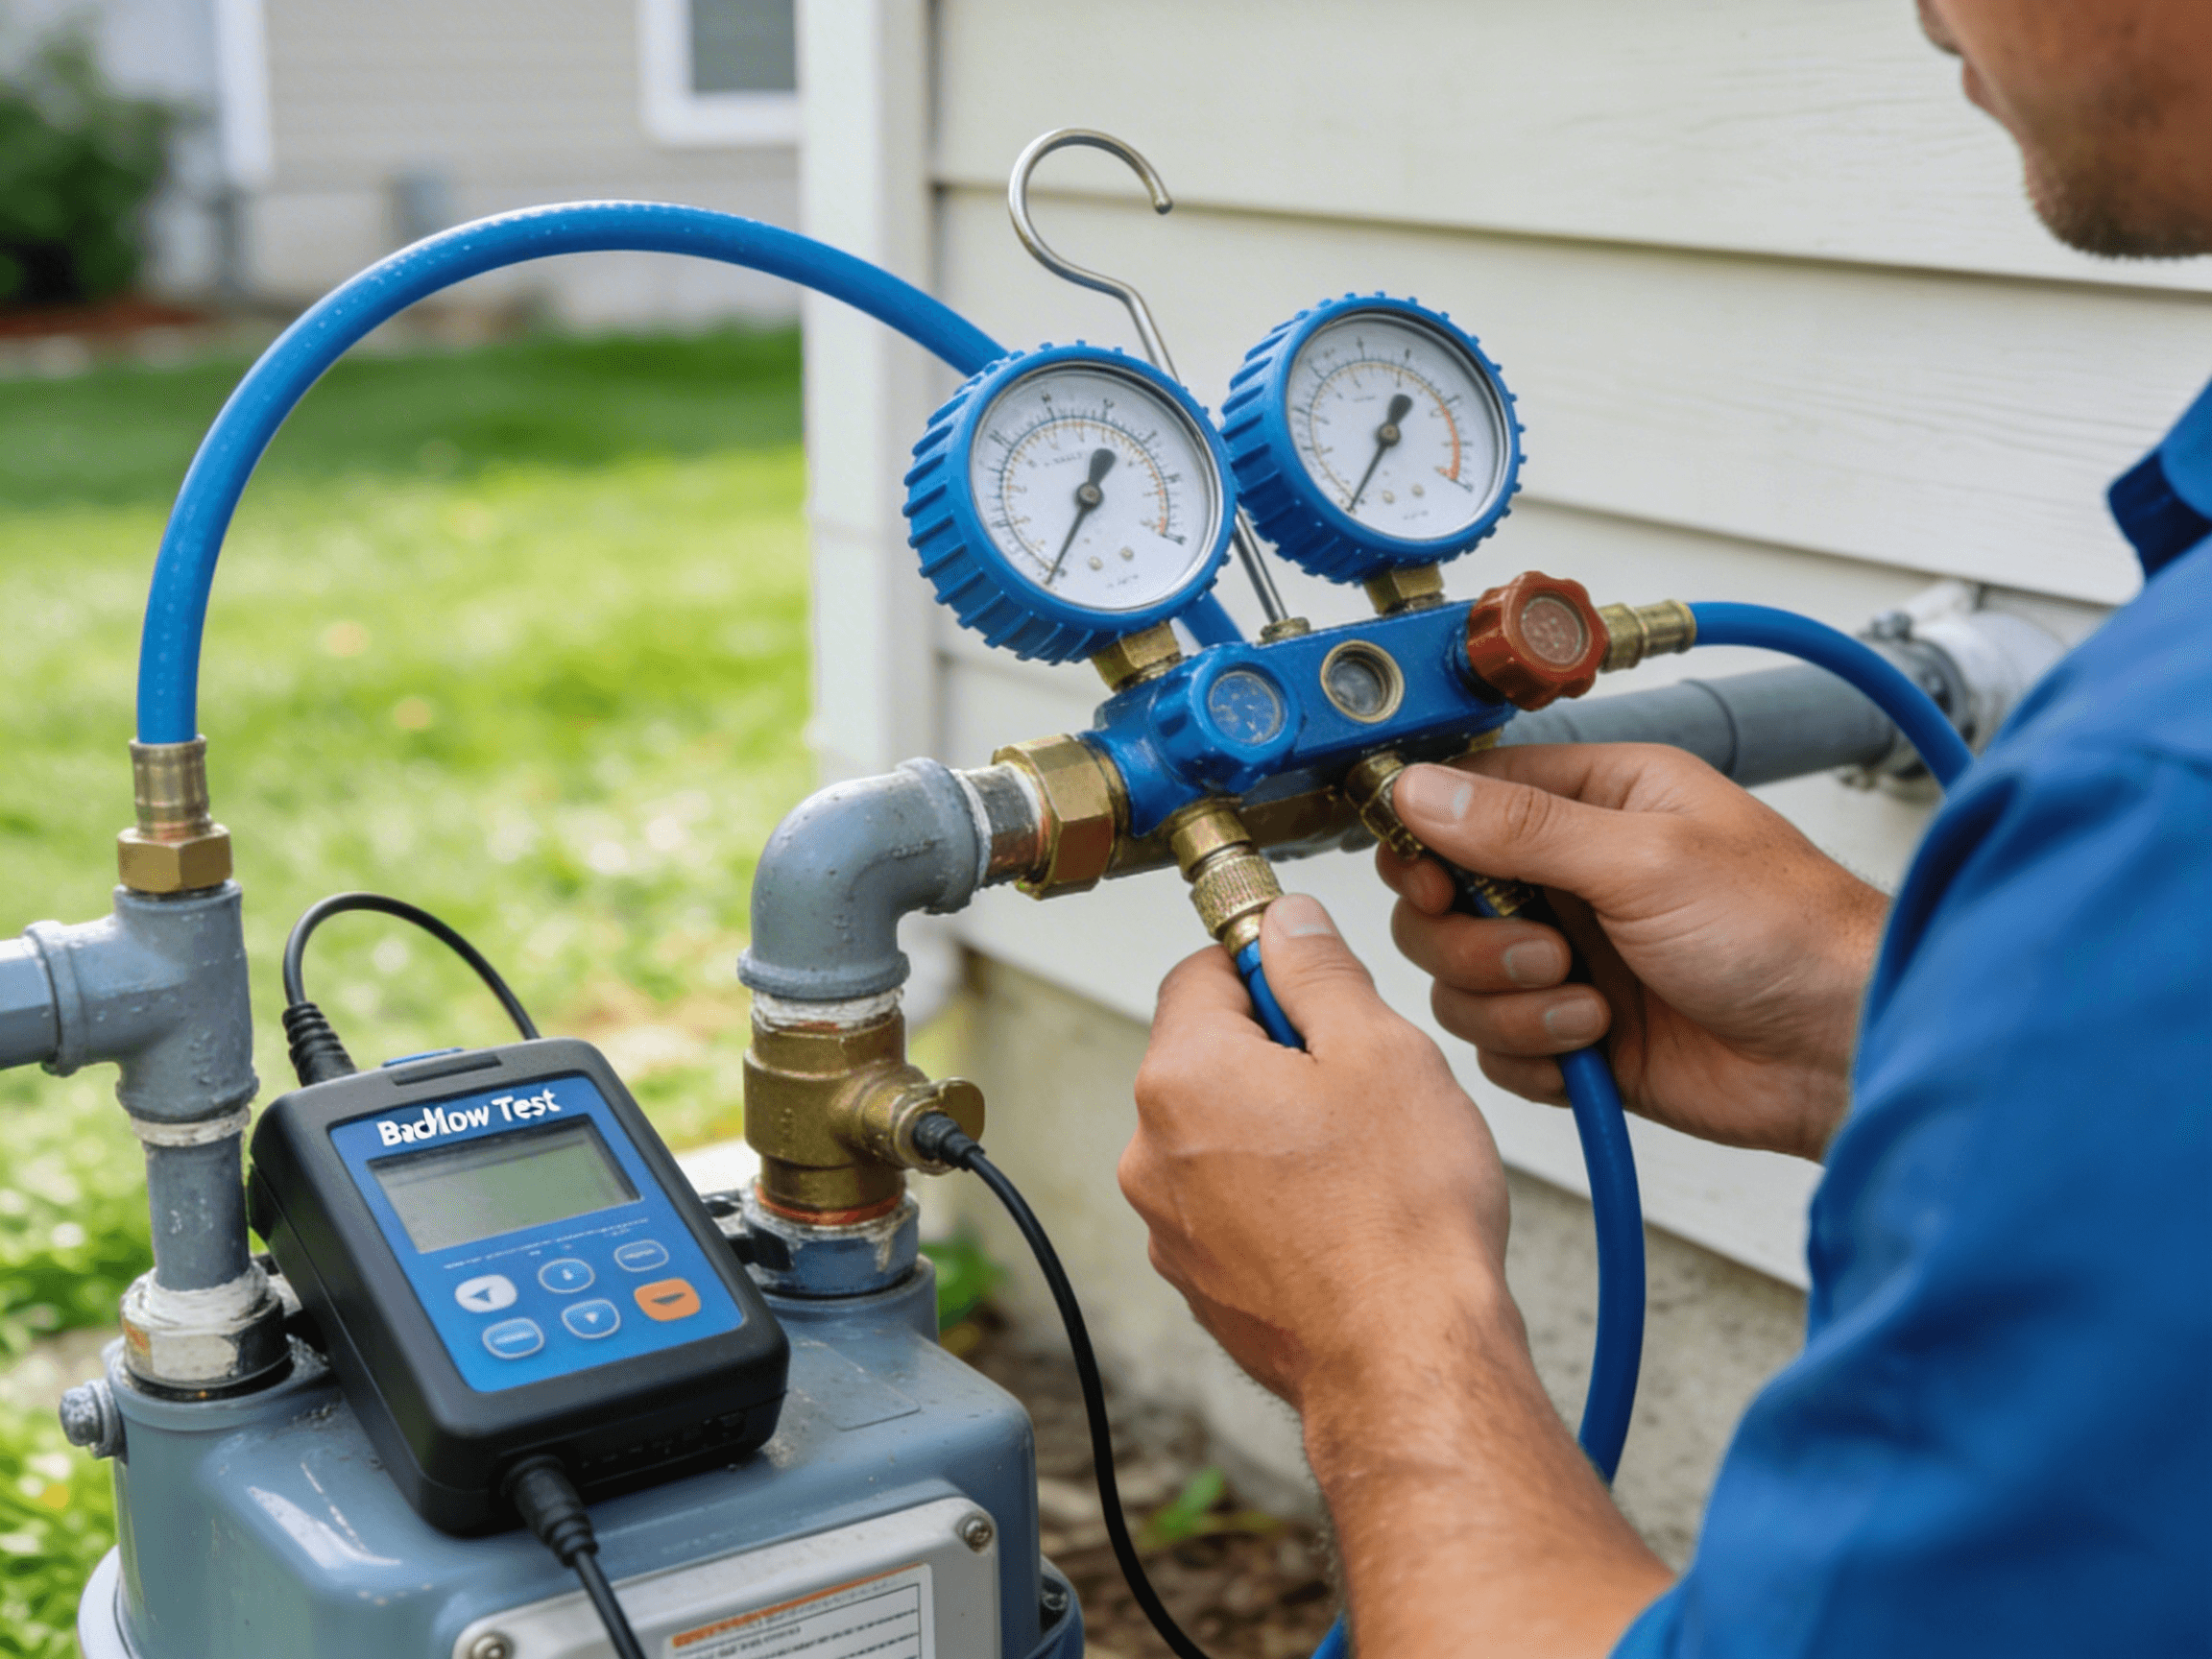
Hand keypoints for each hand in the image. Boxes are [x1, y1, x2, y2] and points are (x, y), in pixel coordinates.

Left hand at [1124, 893, 1672, 1654]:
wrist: (1410, 1364)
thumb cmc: (1402, 1219)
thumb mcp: (1381, 1048)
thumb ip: (1320, 968)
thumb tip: (1287, 922)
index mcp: (1183, 1076)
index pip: (1200, 970)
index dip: (1269, 962)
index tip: (1317, 978)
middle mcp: (1151, 1151)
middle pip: (1207, 1054)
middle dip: (1280, 1051)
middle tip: (1363, 1080)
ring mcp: (1170, 1225)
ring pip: (1220, 1133)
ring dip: (1279, 1127)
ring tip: (1363, 1158)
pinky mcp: (1201, 1280)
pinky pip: (1231, 1204)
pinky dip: (1277, 1196)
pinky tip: (1346, 1216)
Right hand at [1383, 745, 1885, 1161]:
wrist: (1842, 1050)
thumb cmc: (1787, 932)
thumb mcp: (1645, 858)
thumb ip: (1521, 827)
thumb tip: (1419, 788)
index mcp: (1594, 801)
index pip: (1463, 801)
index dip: (1427, 841)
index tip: (1431, 880)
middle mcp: (1570, 876)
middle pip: (1439, 900)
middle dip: (1472, 939)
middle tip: (1544, 952)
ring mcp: (1569, 957)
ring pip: (1458, 980)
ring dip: (1510, 1003)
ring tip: (1588, 1003)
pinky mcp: (1573, 1032)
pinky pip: (1495, 1047)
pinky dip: (1533, 1053)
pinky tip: (1596, 1044)